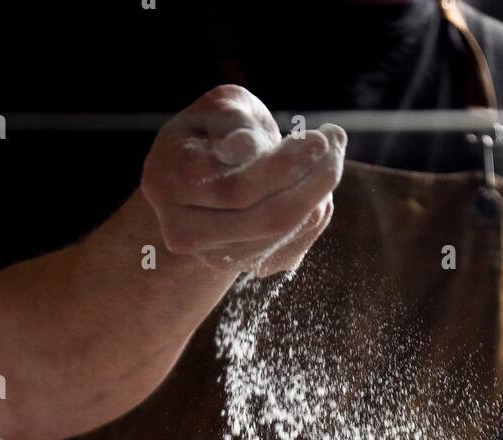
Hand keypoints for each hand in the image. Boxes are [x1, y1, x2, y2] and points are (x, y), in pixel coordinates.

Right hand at [141, 85, 345, 277]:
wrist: (203, 183)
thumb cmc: (214, 132)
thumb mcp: (219, 109)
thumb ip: (233, 119)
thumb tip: (251, 147)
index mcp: (166, 180)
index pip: (234, 186)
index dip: (282, 166)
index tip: (318, 139)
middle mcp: (184, 230)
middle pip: (264, 218)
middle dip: (312, 180)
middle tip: (336, 142)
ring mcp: (214, 257)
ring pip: (282, 234)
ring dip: (319, 194)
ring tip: (331, 155)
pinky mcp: (245, 267)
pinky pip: (292, 246)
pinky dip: (313, 213)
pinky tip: (315, 184)